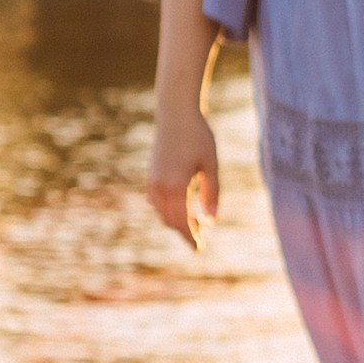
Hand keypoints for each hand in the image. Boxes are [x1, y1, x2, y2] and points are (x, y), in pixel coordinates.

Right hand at [147, 107, 219, 249]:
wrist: (175, 113)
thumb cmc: (198, 136)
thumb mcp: (211, 165)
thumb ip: (212, 193)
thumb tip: (212, 220)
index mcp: (176, 186)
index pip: (182, 222)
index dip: (190, 237)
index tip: (198, 249)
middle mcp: (160, 186)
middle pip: (171, 220)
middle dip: (185, 231)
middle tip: (201, 237)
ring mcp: (153, 181)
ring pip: (162, 212)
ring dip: (176, 220)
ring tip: (195, 223)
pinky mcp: (151, 175)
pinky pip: (157, 201)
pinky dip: (168, 209)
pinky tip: (181, 208)